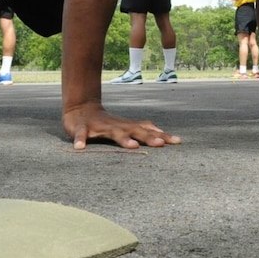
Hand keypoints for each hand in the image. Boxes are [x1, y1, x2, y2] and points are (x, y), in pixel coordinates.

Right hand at [64, 101, 181, 149]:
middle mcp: (117, 126)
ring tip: (133, 147)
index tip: (178, 142)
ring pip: (113, 133)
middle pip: (136, 131)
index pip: (149, 131)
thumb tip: (162, 132)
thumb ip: (141, 129)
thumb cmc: (106, 122)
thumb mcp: (125, 125)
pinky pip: (81, 134)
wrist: (80, 109)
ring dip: (124, 139)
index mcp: (127, 126)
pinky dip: (81, 139)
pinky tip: (80, 148)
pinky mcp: (82, 128)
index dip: (163, 136)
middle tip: (161, 144)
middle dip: (149, 137)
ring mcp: (100, 127)